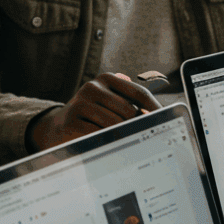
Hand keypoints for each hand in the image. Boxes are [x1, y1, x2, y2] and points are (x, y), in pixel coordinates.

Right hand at [29, 72, 160, 149]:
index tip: (167, 121)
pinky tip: (103, 144)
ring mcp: (80, 103)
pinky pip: (100, 135)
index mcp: (106, 79)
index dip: (155, 109)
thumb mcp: (109, 105)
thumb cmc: (91, 117)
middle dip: (136, 126)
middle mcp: (92, 87)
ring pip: (116, 124)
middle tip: (138, 137)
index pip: (140, 93)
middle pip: (130, 111)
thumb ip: (130, 104)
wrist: (56, 129)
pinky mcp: (72, 122)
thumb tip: (155, 114)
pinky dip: (105, 142)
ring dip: (120, 135)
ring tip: (116, 140)